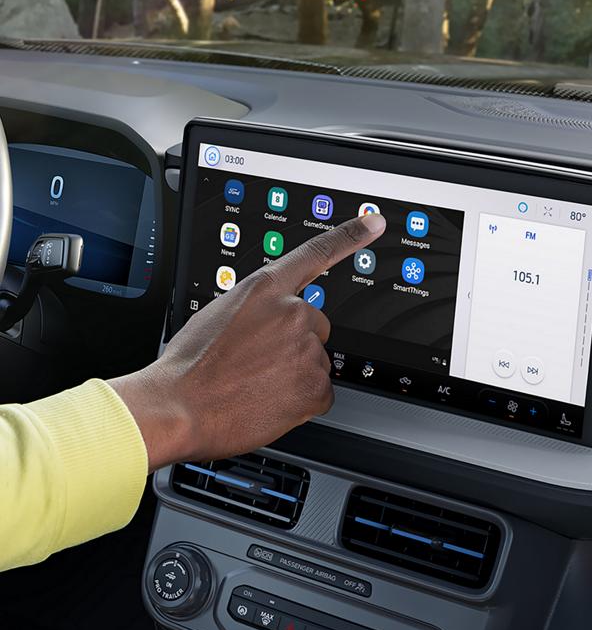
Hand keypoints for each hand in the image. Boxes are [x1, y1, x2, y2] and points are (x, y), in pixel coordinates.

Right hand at [110, 212, 385, 471]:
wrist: (179, 407)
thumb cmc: (190, 367)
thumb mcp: (219, 316)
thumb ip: (258, 309)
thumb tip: (273, 323)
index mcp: (265, 289)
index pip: (315, 253)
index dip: (350, 236)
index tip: (374, 223)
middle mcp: (292, 313)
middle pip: (316, 327)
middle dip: (295, 345)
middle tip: (259, 364)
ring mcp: (306, 350)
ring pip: (316, 363)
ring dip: (295, 375)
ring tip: (256, 384)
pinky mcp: (315, 387)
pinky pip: (321, 394)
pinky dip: (300, 402)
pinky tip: (270, 402)